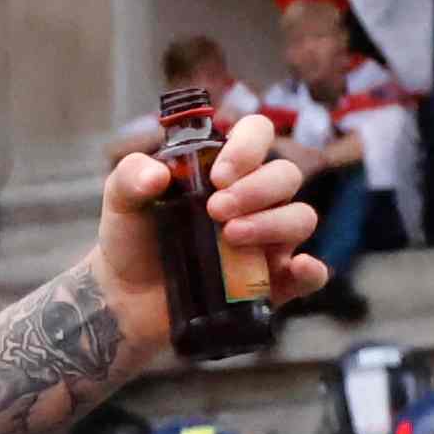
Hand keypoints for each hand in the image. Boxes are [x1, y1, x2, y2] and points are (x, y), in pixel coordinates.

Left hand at [93, 102, 324, 345]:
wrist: (126, 299)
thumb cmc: (133, 240)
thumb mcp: (121, 201)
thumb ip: (130, 176)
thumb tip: (157, 175)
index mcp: (226, 170)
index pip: (258, 135)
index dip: (247, 147)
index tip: (218, 175)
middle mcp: (255, 200)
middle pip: (285, 176)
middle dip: (255, 189)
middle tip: (215, 210)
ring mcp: (267, 241)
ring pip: (300, 218)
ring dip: (273, 223)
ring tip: (231, 237)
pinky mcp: (271, 283)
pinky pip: (309, 275)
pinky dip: (312, 270)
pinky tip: (297, 267)